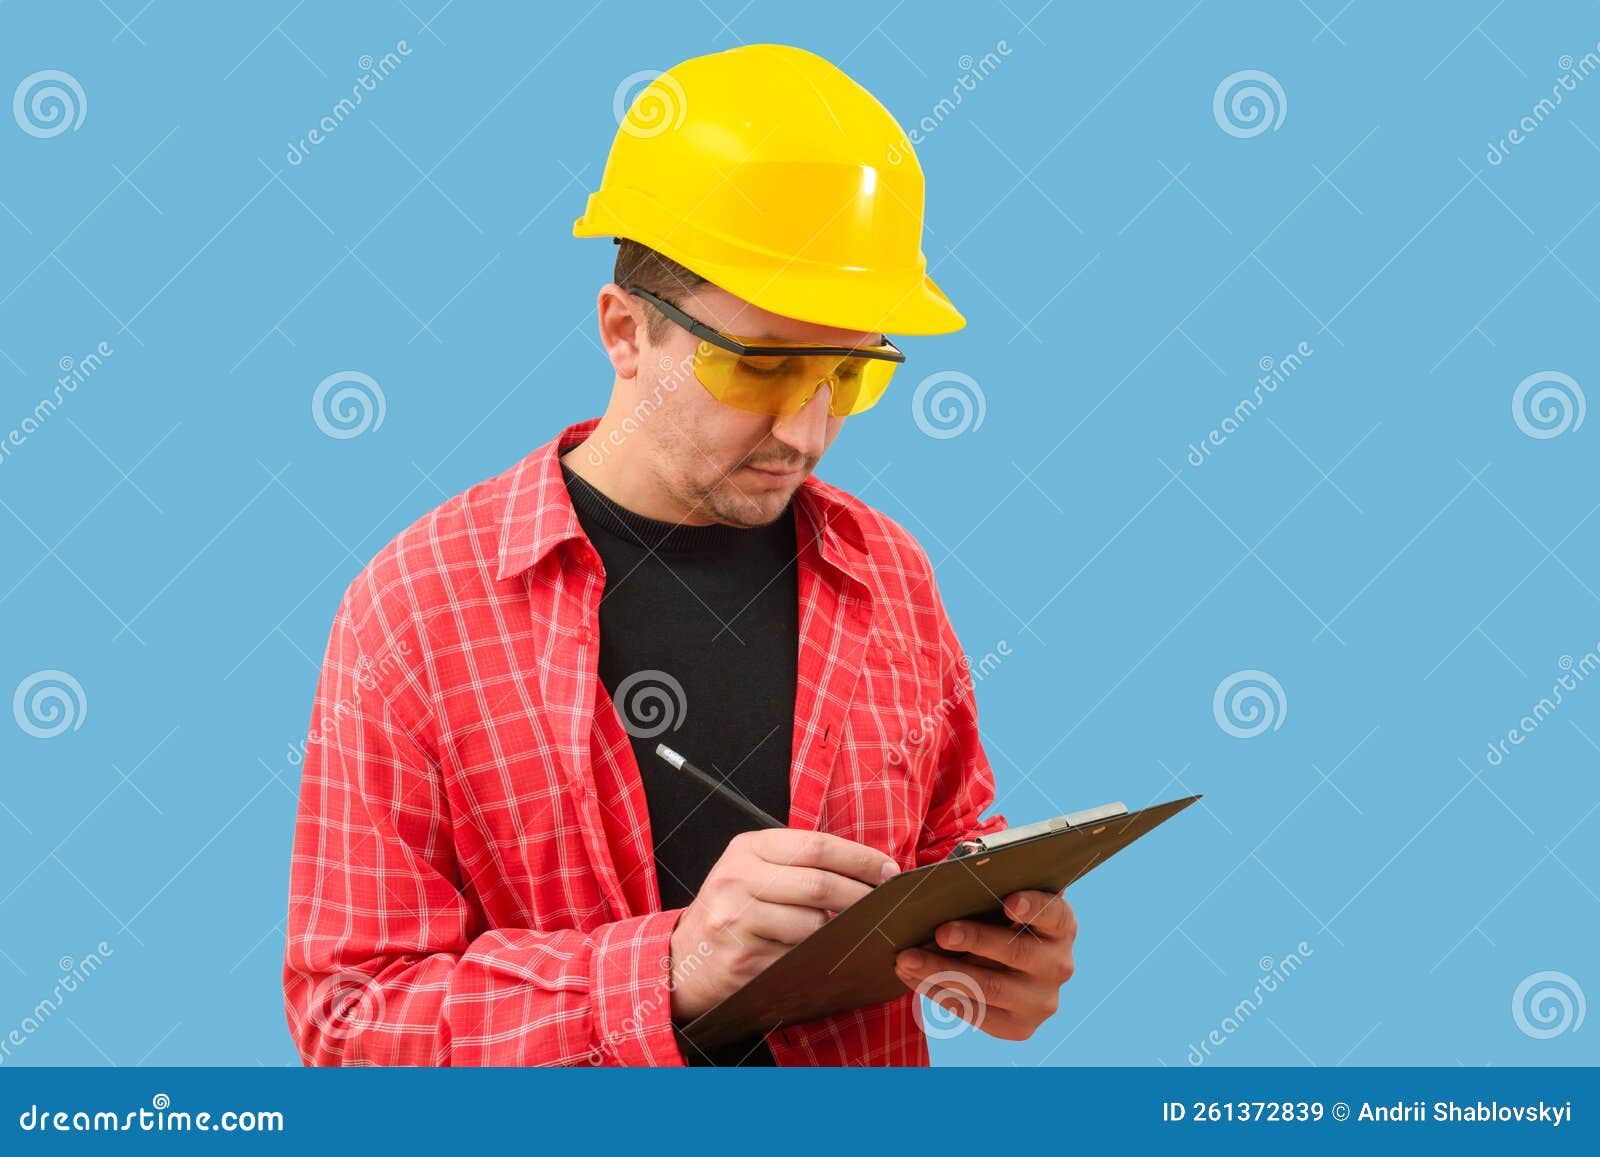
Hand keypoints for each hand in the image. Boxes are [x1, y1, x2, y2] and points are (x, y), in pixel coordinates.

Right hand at [668, 829, 899, 1020]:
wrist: (685, 958)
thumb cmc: (734, 908)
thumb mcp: (753, 869)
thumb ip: (799, 862)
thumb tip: (869, 870)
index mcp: (746, 849)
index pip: (817, 845)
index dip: (860, 858)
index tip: (888, 870)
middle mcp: (737, 880)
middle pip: (819, 884)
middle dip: (861, 895)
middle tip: (886, 904)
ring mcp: (737, 922)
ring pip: (813, 924)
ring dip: (839, 930)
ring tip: (847, 929)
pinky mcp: (743, 959)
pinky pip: (799, 956)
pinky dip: (821, 955)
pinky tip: (825, 953)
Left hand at [893, 889, 1076, 1040]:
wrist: (1007, 969)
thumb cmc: (997, 920)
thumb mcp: (1001, 900)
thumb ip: (989, 888)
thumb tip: (955, 870)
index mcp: (1061, 926)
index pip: (1054, 914)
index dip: (1033, 908)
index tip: (1009, 902)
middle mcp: (1059, 965)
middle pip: (1016, 953)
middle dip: (974, 940)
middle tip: (940, 933)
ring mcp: (1042, 1001)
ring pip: (988, 987)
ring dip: (942, 972)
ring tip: (908, 959)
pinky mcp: (1019, 1027)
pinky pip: (974, 1012)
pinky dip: (938, 992)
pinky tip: (912, 978)